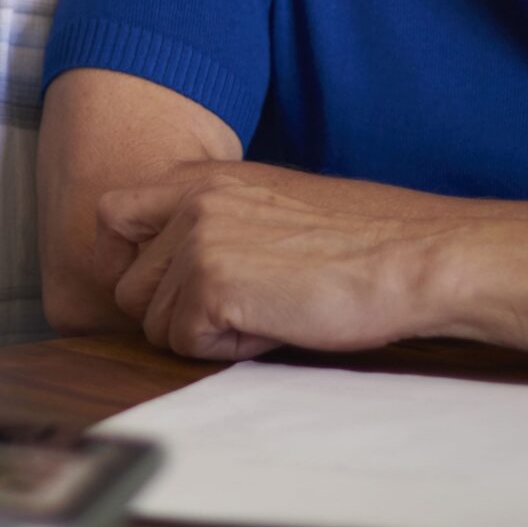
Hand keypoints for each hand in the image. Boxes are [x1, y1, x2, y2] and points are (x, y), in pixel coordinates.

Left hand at [97, 163, 446, 361]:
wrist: (415, 256)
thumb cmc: (361, 241)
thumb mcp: (271, 204)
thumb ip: (211, 221)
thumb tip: (165, 271)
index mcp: (201, 177)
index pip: (111, 215)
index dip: (131, 262)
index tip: (170, 288)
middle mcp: (189, 199)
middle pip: (127, 284)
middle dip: (173, 312)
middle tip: (237, 308)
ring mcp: (196, 239)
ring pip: (153, 322)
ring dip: (203, 332)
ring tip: (266, 311)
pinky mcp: (210, 283)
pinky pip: (184, 343)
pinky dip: (225, 349)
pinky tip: (273, 325)